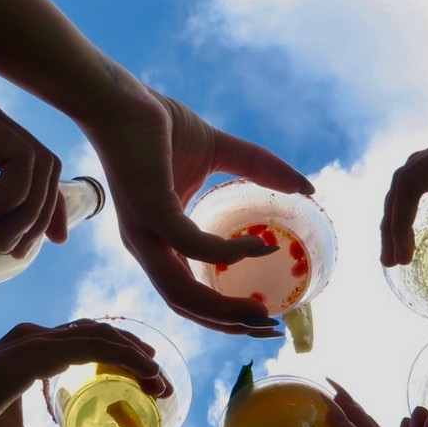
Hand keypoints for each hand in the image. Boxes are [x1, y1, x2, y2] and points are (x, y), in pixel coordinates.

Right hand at [0, 53, 65, 253]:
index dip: (44, 209)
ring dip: (29, 213)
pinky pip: (19, 159)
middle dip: (42, 219)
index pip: (34, 170)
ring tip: (0, 243)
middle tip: (14, 254)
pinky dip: (14, 193)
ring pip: (40, 167)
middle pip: (47, 171)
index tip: (38, 247)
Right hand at [0, 320, 165, 426]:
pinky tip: (147, 373)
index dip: (119, 353)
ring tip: (161, 381)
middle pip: (99, 335)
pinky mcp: (33, 353)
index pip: (85, 341)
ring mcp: (34, 342)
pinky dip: (124, 357)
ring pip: (101, 337)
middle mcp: (34, 338)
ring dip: (137, 356)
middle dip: (135, 354)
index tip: (147, 374)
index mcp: (28, 350)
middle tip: (161, 380)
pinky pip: (92, 347)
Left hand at [83, 89, 311, 337]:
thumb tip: (306, 187)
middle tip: (269, 329)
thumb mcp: (220, 152)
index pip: (187, 294)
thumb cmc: (160, 125)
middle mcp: (146, 246)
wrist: (121, 96)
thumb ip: (259, 170)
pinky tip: (256, 247)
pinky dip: (227, 255)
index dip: (224, 312)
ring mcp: (145, 232)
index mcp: (157, 241)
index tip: (264, 317)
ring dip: (224, 309)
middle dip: (229, 325)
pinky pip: (193, 246)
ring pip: (182, 293)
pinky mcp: (150, 210)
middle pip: (186, 306)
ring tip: (262, 313)